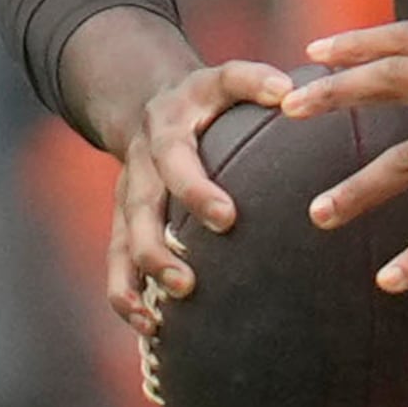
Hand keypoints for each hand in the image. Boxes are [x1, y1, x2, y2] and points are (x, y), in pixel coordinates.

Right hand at [107, 60, 295, 337]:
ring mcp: (127, 197)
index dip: (196, 188)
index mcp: (167, 130)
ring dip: (143, 276)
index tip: (227, 219)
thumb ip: (254, 81)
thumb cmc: (206, 99)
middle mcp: (141, 165)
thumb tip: (291, 92)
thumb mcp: (223, 80)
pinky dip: (126, 295)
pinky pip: (116, 262)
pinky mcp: (123, 223)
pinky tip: (149, 327)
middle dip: (162, 246)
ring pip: (124, 241)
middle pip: (143, 208)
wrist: (147, 104)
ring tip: (167, 311)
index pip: (178, 158)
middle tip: (190, 281)